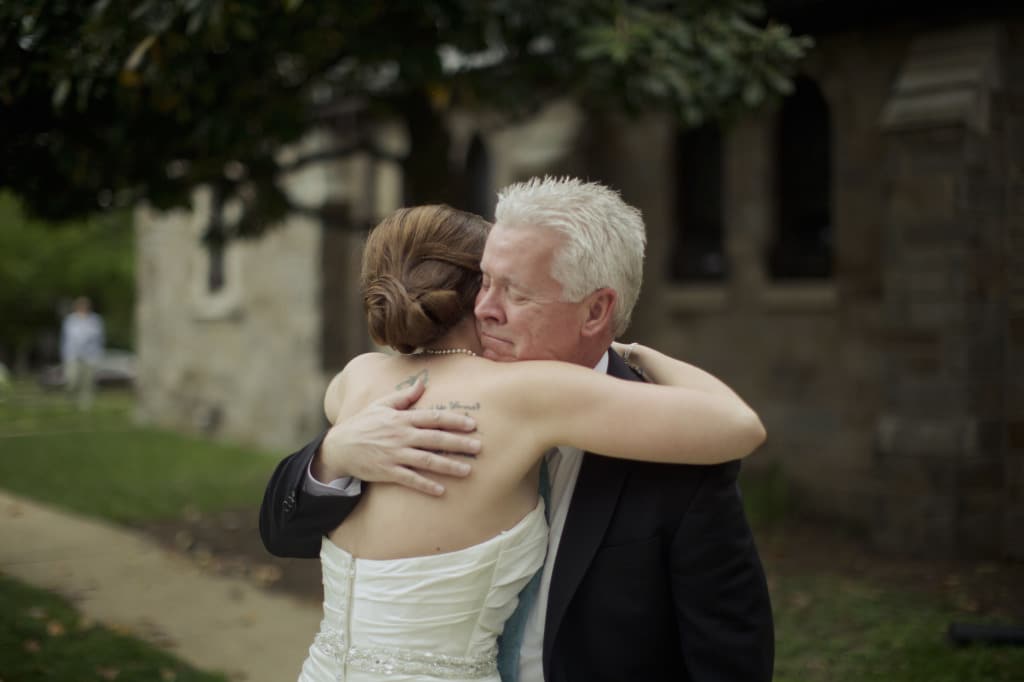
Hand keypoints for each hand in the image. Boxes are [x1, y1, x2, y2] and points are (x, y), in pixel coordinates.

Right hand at [313, 376, 479, 495]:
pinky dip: (426, 485)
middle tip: (479, 447)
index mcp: (402, 418)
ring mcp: (394, 454)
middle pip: (435, 439)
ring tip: (468, 470)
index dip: (454, 420)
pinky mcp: (387, 471)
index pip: (433, 418)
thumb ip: (404, 396)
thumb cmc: (364, 423)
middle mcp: (401, 435)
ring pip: (426, 460)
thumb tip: (423, 382)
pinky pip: (410, 479)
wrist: (339, 446)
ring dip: (448, 465)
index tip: (472, 424)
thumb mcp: (381, 405)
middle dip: (458, 443)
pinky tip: (441, 491)